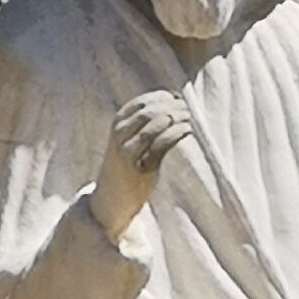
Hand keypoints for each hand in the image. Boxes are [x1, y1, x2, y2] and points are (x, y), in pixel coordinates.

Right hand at [90, 92, 190, 238]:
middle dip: (170, 106)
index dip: (161, 97)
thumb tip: (172, 103)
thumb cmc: (124, 167)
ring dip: (176, 118)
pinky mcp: (142, 168)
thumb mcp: (126, 140)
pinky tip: (187, 130)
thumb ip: (141, 124)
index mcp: (117, 125)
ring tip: (188, 118)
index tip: (176, 98)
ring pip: (154, 126)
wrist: (109, 200)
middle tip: (185, 108)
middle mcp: (120, 136)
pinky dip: (177, 133)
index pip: (140, 102)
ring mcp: (129, 152)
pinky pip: (162, 144)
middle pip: (148, 112)